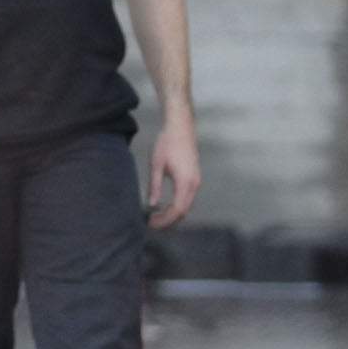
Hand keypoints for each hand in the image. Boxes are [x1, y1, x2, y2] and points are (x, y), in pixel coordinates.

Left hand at [146, 112, 201, 229]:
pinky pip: (187, 197)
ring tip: (155, 215)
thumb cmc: (167, 142)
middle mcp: (194, 183)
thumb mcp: (156, 164)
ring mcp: (196, 180)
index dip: (165, 220)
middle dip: (168, 220)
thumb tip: (151, 204)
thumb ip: (155, 186)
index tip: (151, 223)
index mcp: (185, 181)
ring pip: (186, 205)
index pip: (177, 210)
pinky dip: (177, 205)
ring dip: (172, 213)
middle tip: (151, 223)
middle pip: (183, 211)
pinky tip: (164, 205)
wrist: (180, 125)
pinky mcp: (194, 176)